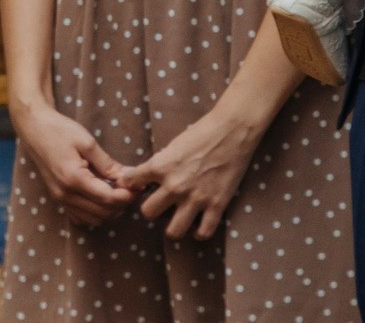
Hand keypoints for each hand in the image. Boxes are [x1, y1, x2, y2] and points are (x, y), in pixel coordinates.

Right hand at [11, 100, 136, 225]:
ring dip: (109, 210)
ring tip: (117, 191)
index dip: (126, 196)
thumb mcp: (87, 142)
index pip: (107, 198)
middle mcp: (65, 194)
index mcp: (73, 179)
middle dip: (121, 203)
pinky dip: (94, 213)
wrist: (34, 128)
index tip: (138, 187)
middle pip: (102, 213)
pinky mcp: (57, 199)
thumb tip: (127, 177)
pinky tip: (100, 196)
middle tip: (131, 188)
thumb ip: (107, 163)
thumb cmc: (59, 130)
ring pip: (93, 219)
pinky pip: (80, 217)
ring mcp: (60, 199)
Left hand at [120, 110, 264, 240]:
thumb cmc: (201, 132)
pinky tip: (197, 226)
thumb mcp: (172, 145)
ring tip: (177, 220)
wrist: (232, 131)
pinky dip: (199, 232)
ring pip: (173, 231)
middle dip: (152, 209)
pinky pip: (204, 232)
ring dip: (173, 227)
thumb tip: (134, 174)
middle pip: (148, 213)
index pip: (132, 182)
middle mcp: (175, 186)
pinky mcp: (216, 205)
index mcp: (161, 167)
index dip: (132, 185)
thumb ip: (156, 164)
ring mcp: (196, 198)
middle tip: (160, 205)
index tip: (137, 186)